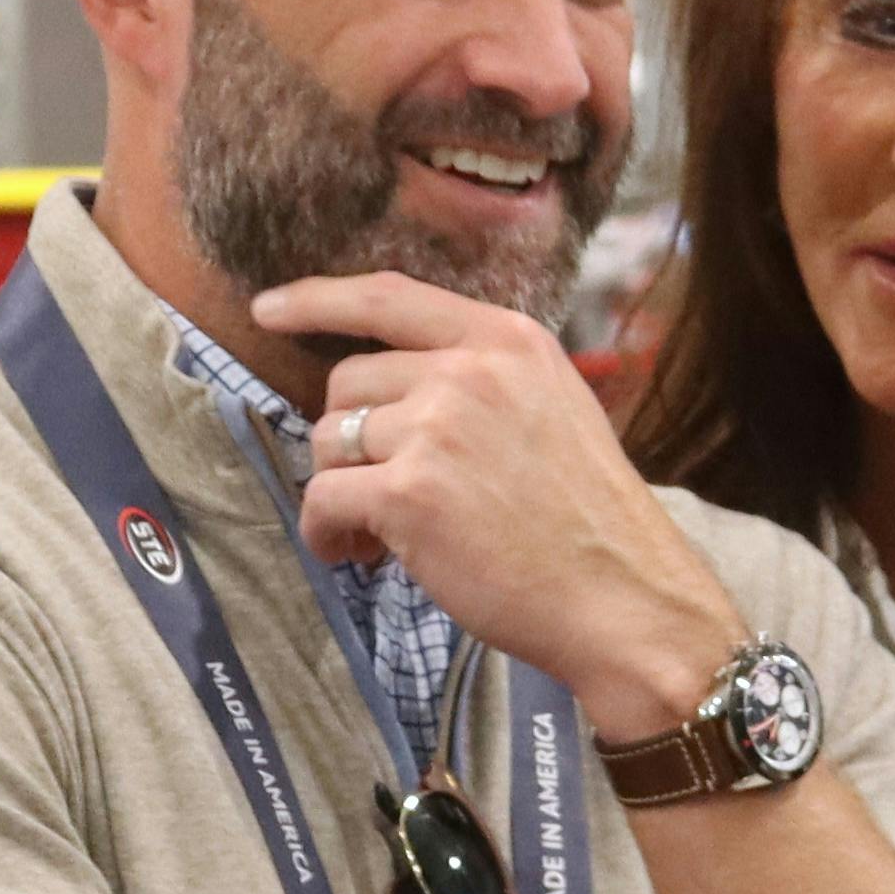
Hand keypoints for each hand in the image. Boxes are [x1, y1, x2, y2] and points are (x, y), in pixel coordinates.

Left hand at [251, 269, 747, 735]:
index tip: (270, 309)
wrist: (624, 597)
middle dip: (352, 438)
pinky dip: (325, 534)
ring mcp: (436, 428)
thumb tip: (396, 388)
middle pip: (349, 380)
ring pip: (330, 442)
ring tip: (379, 534)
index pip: (388, 297)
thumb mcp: (554, 407)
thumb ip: (484, 379)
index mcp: (506, 339)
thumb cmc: (590, 519)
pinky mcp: (409, 493)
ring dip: (340, 490)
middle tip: (385, 492)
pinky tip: (353, 555)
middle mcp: (468, 370)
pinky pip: (324, 500)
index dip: (316, 299)